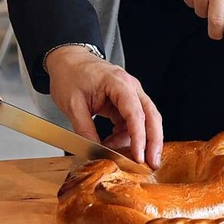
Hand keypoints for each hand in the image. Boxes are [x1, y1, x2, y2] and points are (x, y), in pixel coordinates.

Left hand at [44, 46, 162, 168]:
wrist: (69, 60)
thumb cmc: (71, 75)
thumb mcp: (72, 105)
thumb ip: (85, 129)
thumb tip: (95, 151)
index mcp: (118, 83)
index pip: (135, 113)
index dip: (139, 137)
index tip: (138, 156)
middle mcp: (131, 87)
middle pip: (152, 116)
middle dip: (154, 142)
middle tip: (152, 163)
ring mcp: (132, 94)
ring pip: (147, 121)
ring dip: (138, 141)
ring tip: (119, 155)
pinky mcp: (128, 102)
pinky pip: (134, 122)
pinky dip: (127, 136)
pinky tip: (114, 144)